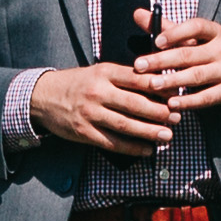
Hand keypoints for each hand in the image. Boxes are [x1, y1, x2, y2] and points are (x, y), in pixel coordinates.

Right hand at [31, 61, 175, 154]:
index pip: (137, 78)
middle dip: (159, 112)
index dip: (159, 87)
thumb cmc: (77, 83)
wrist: (43, 96)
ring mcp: (90, 114)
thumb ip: (124, 77)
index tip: (176, 93)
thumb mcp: (99, 71)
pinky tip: (147, 149)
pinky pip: (113, 142)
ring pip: (126, 125)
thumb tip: (157, 84)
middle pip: (135, 104)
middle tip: (177, 117)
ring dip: (149, 132)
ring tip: (167, 136)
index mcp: (104, 72)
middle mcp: (98, 92)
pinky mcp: (84, 132)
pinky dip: (132, 148)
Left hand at [134, 13, 220, 115]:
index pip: (196, 27)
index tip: (156, 41)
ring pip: (196, 76)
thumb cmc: (214, 54)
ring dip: (172, 81)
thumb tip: (137, 14)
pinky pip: (206, 97)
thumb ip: (168, 28)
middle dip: (162, 60)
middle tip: (140, 66)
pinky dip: (188, 101)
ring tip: (152, 84)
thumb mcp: (197, 39)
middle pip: (189, 54)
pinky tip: (171, 103)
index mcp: (215, 32)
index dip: (176, 33)